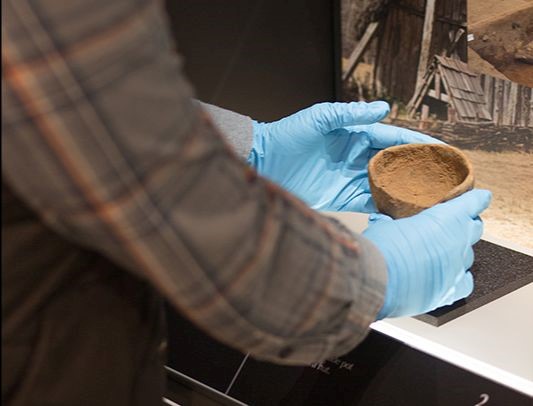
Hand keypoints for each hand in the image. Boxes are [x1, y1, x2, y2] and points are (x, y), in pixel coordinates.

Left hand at [248, 101, 441, 211]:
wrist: (264, 162)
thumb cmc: (289, 135)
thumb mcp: (319, 118)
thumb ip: (350, 114)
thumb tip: (383, 107)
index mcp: (355, 135)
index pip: (392, 138)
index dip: (416, 143)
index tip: (441, 149)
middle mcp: (357, 157)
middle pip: (395, 164)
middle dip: (419, 170)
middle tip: (445, 178)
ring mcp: (351, 178)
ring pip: (386, 185)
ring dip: (407, 191)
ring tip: (433, 198)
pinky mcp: (342, 198)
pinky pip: (370, 202)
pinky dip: (387, 207)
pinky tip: (405, 212)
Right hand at [363, 189, 491, 318]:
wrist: (378, 279)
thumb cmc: (382, 248)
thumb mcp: (384, 224)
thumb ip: (392, 221)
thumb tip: (383, 221)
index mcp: (447, 218)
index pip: (474, 202)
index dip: (476, 199)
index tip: (481, 197)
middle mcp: (459, 241)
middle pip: (474, 229)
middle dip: (465, 226)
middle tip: (448, 227)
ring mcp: (457, 267)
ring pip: (468, 256)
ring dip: (456, 252)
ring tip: (437, 254)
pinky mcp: (450, 291)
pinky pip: (464, 282)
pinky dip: (457, 278)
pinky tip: (446, 277)